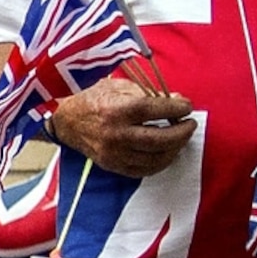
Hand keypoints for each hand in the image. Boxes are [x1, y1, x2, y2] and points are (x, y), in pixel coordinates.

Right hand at [51, 76, 195, 178]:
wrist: (66, 121)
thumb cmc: (94, 99)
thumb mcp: (118, 87)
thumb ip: (149, 93)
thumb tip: (178, 100)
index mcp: (117, 109)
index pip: (156, 110)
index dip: (177, 108)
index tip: (186, 106)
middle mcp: (116, 134)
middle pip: (160, 138)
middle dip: (182, 132)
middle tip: (189, 124)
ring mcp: (114, 153)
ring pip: (156, 157)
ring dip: (175, 148)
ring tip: (180, 138)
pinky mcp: (113, 165)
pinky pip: (144, 170)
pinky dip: (160, 162)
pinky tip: (167, 152)